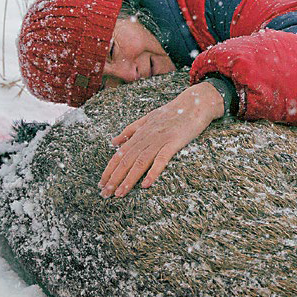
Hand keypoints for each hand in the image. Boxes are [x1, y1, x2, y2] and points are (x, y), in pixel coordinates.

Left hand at [98, 81, 224, 197]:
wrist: (194, 103)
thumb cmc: (172, 112)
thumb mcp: (147, 118)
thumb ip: (130, 131)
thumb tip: (113, 142)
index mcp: (139, 133)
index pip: (119, 154)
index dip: (109, 170)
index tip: (101, 183)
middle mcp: (146, 137)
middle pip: (126, 160)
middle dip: (114, 178)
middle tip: (105, 194)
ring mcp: (159, 140)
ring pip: (140, 162)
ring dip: (128, 179)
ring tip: (120, 193)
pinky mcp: (174, 143)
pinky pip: (161, 159)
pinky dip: (153, 172)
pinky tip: (146, 185)